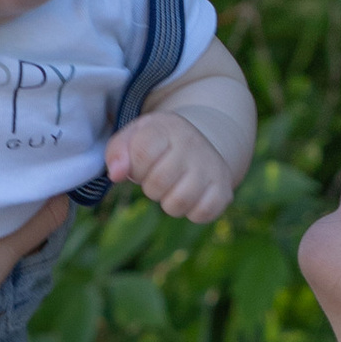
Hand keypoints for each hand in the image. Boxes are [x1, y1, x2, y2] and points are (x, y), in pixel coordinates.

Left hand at [102, 106, 236, 224]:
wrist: (199, 146)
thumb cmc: (157, 146)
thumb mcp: (133, 138)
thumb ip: (116, 152)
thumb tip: (117, 175)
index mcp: (167, 127)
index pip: (141, 154)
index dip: (135, 168)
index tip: (141, 164)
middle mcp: (192, 143)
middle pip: (157, 183)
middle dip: (150, 187)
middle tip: (158, 177)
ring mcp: (211, 166)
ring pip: (178, 202)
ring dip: (168, 203)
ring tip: (172, 188)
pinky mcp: (224, 189)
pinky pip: (201, 214)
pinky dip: (191, 212)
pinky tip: (191, 197)